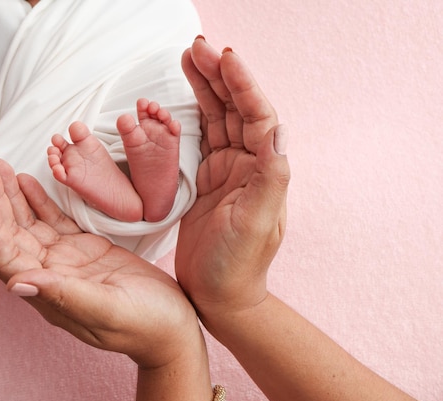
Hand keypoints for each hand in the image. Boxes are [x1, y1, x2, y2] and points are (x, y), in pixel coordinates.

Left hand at [0, 157, 200, 368]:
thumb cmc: (145, 325)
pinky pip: (54, 221)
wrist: (172, 327)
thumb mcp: (106, 309)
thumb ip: (64, 295)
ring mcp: (66, 262)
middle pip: (11, 234)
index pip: (6, 256)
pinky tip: (26, 180)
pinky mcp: (85, 249)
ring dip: (10, 195)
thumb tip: (15, 284)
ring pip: (29, 223)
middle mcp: (50, 276)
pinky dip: (38, 200)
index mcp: (49, 294)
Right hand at [176, 38, 289, 320]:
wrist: (217, 293)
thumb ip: (271, 178)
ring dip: (204, 88)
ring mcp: (225, 170)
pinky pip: (198, 138)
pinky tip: (180, 100)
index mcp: (263, 170)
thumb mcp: (257, 223)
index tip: (224, 57)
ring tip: (189, 60)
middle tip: (197, 48)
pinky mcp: (204, 179)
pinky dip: (188, 116)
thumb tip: (280, 132)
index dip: (242, 84)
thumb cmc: (237, 264)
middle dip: (218, 76)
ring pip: (216, 118)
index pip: (257, 116)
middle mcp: (247, 164)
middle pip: (235, 109)